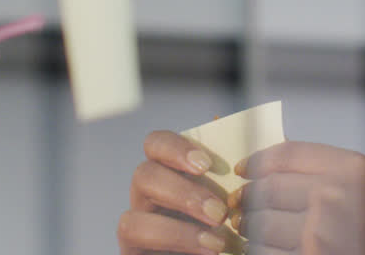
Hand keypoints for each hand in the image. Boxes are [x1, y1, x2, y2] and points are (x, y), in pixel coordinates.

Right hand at [117, 130, 242, 254]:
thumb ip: (228, 173)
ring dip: (176, 230)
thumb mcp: (232, 200)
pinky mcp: (133, 252)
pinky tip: (206, 249)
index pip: (156, 144)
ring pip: (131, 218)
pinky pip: (136, 241)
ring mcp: (136, 228)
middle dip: (182, 192)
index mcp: (168, 174)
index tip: (206, 165)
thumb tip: (224, 123)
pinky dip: (173, 242)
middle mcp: (146, 198)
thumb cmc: (227, 227)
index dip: (175, 148)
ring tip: (216, 241)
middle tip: (219, 212)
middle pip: (143, 175)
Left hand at [230, 141, 364, 254]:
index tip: (244, 169)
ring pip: (262, 226)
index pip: (286, 153)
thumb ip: (324, 170)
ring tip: (252, 231)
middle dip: (249, 200)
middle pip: (268, 189)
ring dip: (251, 231)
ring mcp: (320, 235)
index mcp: (353, 170)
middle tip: (241, 206)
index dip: (258, 160)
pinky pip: (267, 253)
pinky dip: (262, 252)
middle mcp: (336, 197)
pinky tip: (273, 249)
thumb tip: (264, 163)